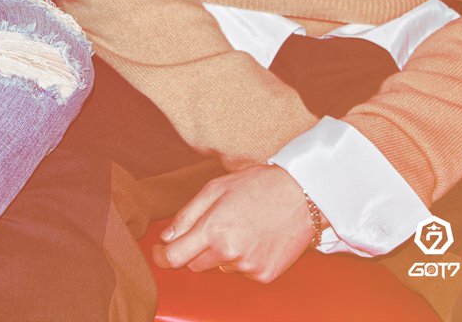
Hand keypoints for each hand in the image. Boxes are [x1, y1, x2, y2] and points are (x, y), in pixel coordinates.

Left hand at [152, 165, 319, 282]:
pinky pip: (241, 271)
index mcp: (214, 230)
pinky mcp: (264, 276)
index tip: (160, 252)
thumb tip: (167, 236)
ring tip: (241, 227)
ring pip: (219, 266)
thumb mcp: (216, 188)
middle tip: (214, 225)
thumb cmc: (257, 185)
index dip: (162, 256)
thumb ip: (187, 214)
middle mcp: (229, 253)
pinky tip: (255, 238)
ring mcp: (248, 268)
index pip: (175, 257)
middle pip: (195, 264)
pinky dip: (243, 258)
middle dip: (196, 248)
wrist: (301, 196)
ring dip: (222, 252)